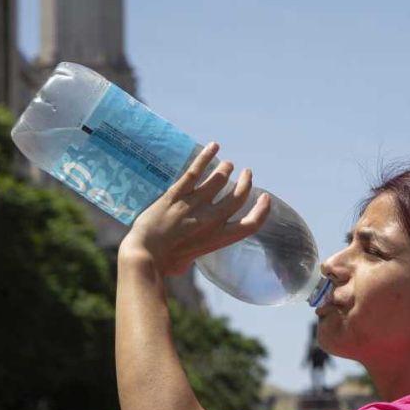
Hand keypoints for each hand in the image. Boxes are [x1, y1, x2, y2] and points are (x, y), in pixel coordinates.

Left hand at [118, 142, 270, 274]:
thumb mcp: (190, 260)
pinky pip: (195, 172)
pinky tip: (214, 146)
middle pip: (238, 197)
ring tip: (227, 164)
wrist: (145, 256)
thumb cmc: (165, 263)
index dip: (262, 210)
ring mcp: (194, 206)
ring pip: (218, 180)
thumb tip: (193, 247)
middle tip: (246, 173)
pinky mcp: (176, 195)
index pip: (251, 224)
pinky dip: (206, 157)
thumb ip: (198, 248)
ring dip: (226, 170)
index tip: (265, 198)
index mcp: (218, 239)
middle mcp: (211, 221)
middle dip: (245, 183)